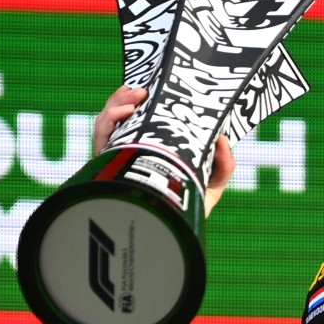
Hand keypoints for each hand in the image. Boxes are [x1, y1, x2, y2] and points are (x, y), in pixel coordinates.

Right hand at [93, 85, 236, 215]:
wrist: (167, 240)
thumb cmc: (188, 213)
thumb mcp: (211, 186)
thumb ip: (223, 166)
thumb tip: (223, 139)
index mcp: (156, 148)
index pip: (148, 115)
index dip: (149, 97)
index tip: (160, 82)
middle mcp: (134, 149)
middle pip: (126, 113)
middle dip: (131, 95)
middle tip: (146, 87)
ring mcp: (118, 155)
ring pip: (110, 119)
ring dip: (120, 100)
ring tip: (136, 95)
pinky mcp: (104, 165)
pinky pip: (100, 136)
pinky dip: (109, 120)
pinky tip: (124, 114)